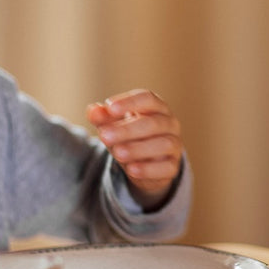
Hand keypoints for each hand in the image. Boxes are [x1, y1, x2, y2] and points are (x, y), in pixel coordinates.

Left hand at [86, 89, 183, 209]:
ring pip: (163, 144)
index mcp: (156, 107)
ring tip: (117, 153)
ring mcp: (174, 145)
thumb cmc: (130, 137)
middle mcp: (170, 123)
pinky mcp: (173, 166)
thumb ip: (103, 118)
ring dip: (138, 148)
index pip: (147, 98)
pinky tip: (132, 169)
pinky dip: (148, 169)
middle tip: (104, 136)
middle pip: (153, 123)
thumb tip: (93, 111)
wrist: (145, 164)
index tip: (109, 108)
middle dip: (127, 130)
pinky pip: (166, 167)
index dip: (129, 102)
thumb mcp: (114, 126)